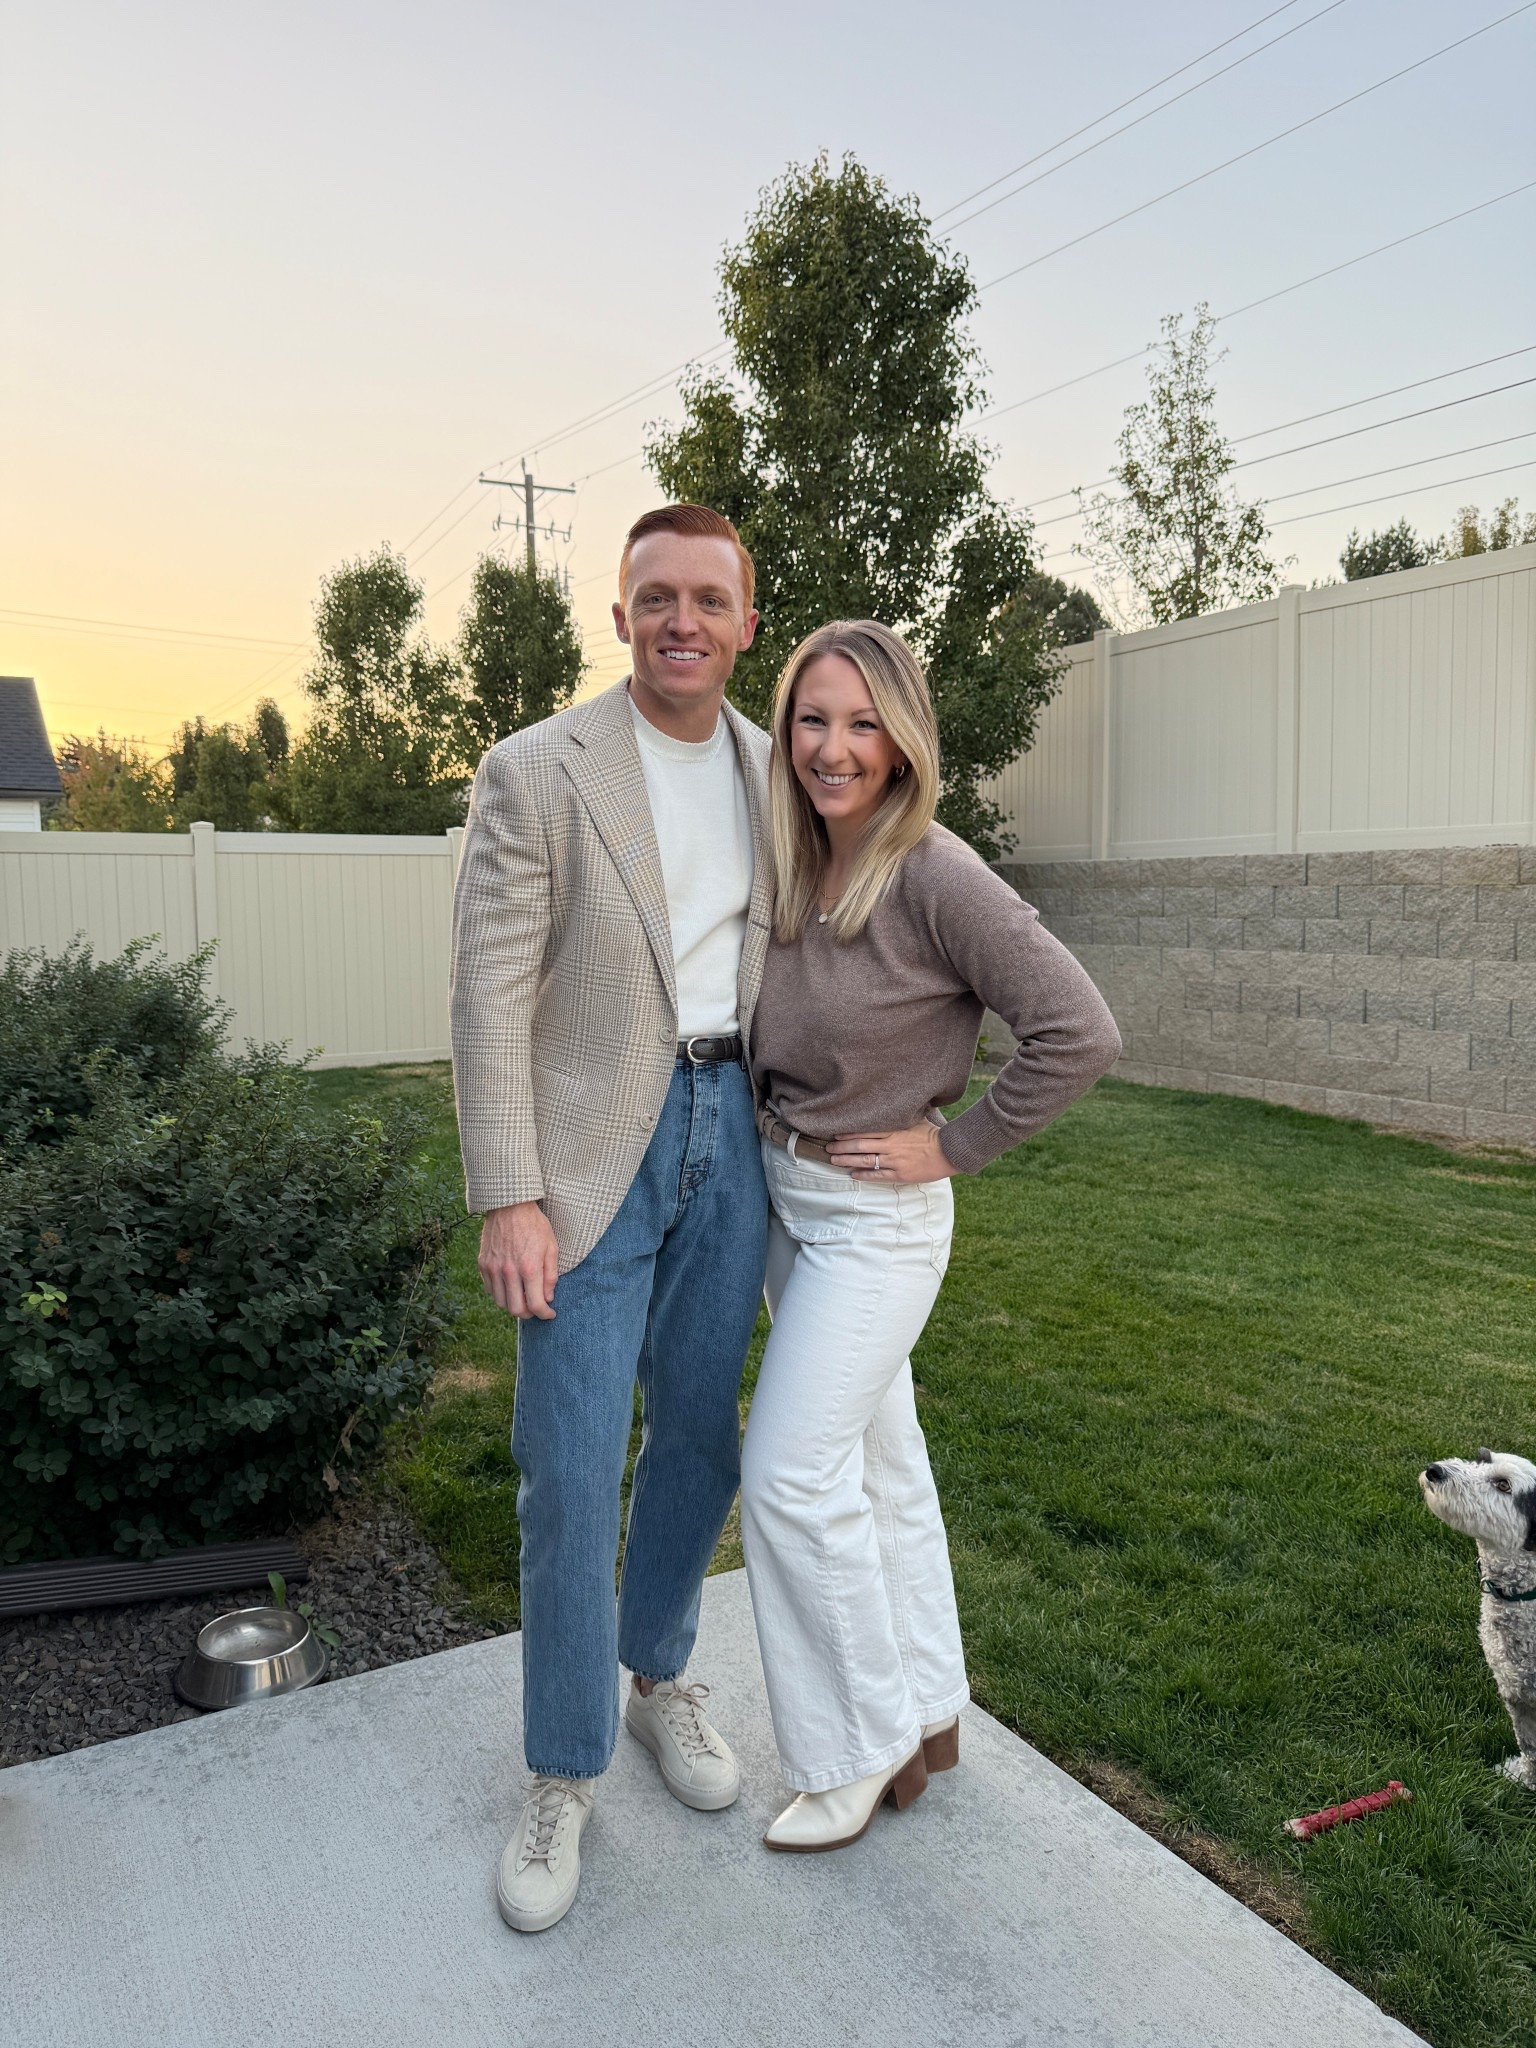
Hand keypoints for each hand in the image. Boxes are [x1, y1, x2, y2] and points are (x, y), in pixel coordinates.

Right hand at [479, 1201, 558, 1318]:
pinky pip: (490, 1290)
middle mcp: (509, 1272)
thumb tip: (548, 1298)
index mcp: (529, 1268)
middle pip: (516, 1309)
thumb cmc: (534, 1225)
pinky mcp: (483, 1264)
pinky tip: (510, 1287)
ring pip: (501, 1303)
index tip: (549, 1314)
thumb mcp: (551, 1247)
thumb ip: (551, 1276)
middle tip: (536, 1308)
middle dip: (529, 1314)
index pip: (535, 1305)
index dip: (545, 1314)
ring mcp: (493, 1269)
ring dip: (513, 1305)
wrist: (509, 1205)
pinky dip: (500, 1294)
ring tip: (523, 1298)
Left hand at [825, 1122, 953, 1184]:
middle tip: (828, 1147)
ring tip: (833, 1159)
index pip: (865, 1131)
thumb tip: (891, 1107)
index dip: (848, 1133)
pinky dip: (863, 1175)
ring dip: (846, 1160)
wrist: (949, 1152)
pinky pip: (877, 1175)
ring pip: (864, 1161)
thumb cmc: (934, 1134)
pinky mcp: (900, 1174)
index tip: (836, 1133)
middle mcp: (891, 1145)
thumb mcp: (916, 1119)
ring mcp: (894, 1161)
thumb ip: (901, 1116)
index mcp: (894, 1130)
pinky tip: (852, 1174)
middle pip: (860, 1146)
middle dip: (841, 1147)